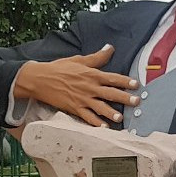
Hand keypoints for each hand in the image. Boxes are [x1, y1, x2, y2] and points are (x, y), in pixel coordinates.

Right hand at [14, 45, 139, 125]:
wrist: (39, 79)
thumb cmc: (59, 68)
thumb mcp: (79, 60)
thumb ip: (96, 57)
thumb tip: (110, 47)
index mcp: (91, 74)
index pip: (112, 78)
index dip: (125, 81)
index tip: (136, 84)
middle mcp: (89, 87)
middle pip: (110, 93)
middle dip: (124, 98)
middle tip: (136, 102)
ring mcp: (82, 99)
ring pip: (100, 107)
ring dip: (110, 113)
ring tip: (120, 118)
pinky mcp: (74, 108)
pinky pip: (87, 117)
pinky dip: (95, 123)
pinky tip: (104, 128)